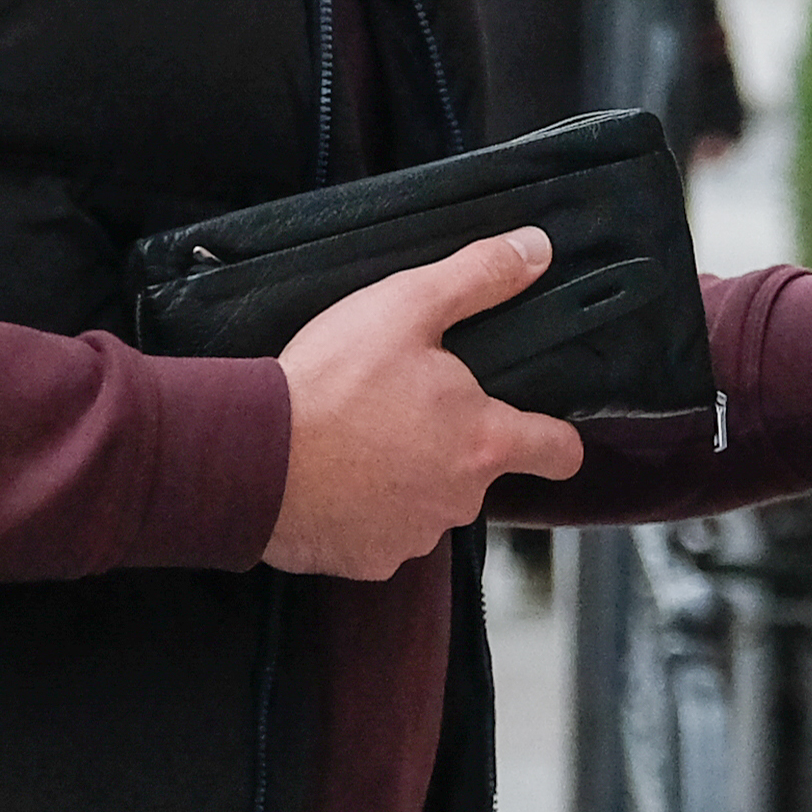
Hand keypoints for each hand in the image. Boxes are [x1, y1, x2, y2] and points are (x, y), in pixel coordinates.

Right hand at [265, 228, 588, 576]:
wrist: (252, 454)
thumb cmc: (331, 382)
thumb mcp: (406, 306)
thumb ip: (478, 278)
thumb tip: (536, 249)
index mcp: (482, 441)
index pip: (559, 452)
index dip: (554, 437)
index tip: (541, 429)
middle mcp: (459, 499)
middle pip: (479, 472)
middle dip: (451, 444)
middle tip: (401, 408)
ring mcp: (413, 536)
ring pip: (426, 503)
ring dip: (405, 478)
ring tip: (359, 440)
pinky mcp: (367, 561)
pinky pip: (379, 535)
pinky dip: (362, 511)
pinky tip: (333, 479)